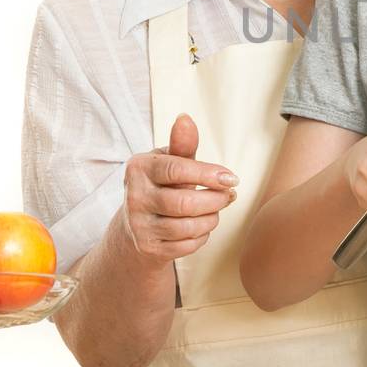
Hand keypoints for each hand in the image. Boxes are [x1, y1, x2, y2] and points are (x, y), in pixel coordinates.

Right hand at [120, 114, 237, 262]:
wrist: (136, 226)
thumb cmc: (161, 185)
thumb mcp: (169, 162)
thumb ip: (182, 145)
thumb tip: (185, 118)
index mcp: (138, 168)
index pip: (176, 170)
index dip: (208, 174)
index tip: (232, 178)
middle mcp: (134, 197)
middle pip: (185, 203)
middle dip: (216, 200)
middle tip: (229, 195)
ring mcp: (139, 226)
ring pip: (188, 227)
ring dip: (212, 218)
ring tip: (215, 209)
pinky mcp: (148, 248)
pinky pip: (187, 246)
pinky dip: (202, 236)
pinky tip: (201, 227)